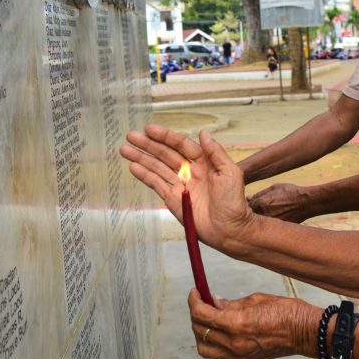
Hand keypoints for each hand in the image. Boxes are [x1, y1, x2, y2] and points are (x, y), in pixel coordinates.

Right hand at [120, 124, 254, 249]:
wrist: (229, 229)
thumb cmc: (234, 202)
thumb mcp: (230, 173)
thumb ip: (216, 152)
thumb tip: (204, 133)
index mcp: (204, 162)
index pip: (181, 145)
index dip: (165, 136)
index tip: (150, 129)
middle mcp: (189, 171)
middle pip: (165, 154)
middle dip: (148, 144)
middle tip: (131, 135)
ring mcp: (179, 185)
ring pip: (157, 167)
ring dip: (141, 158)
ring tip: (125, 149)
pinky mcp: (172, 199)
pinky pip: (156, 184)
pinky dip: (144, 175)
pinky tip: (133, 167)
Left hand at [188, 290, 317, 358]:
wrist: (304, 331)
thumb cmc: (284, 310)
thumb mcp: (255, 299)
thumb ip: (231, 304)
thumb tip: (215, 302)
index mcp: (236, 324)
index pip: (202, 314)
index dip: (194, 301)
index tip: (195, 292)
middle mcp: (233, 342)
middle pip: (200, 331)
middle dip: (196, 314)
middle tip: (200, 301)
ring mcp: (238, 354)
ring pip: (204, 348)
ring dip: (201, 332)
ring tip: (207, 318)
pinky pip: (219, 353)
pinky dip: (213, 341)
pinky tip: (220, 328)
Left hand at [248, 183, 314, 222]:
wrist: (306, 203)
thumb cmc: (290, 192)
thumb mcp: (274, 188)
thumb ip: (260, 194)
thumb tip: (249, 198)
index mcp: (262, 203)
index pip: (246, 206)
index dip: (246, 205)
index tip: (246, 204)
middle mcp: (265, 214)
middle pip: (250, 217)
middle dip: (249, 215)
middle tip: (251, 212)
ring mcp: (271, 223)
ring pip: (258, 224)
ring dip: (257, 221)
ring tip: (263, 216)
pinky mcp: (277, 228)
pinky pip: (268, 228)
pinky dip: (267, 225)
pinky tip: (272, 221)